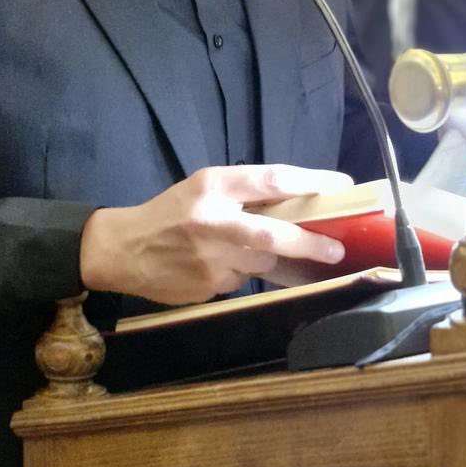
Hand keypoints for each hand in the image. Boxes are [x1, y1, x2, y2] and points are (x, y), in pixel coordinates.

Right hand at [79, 164, 351, 304]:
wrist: (123, 249)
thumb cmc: (171, 212)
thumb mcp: (204, 188)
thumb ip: (245, 193)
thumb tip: (300, 204)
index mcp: (214, 185)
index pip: (273, 179)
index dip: (312, 182)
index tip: (342, 187)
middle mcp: (214, 220)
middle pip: (274, 234)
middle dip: (309, 242)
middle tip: (336, 249)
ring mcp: (211, 258)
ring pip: (261, 261)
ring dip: (265, 258)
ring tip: (241, 248)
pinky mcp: (208, 287)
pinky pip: (241, 280)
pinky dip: (240, 273)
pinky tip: (217, 265)